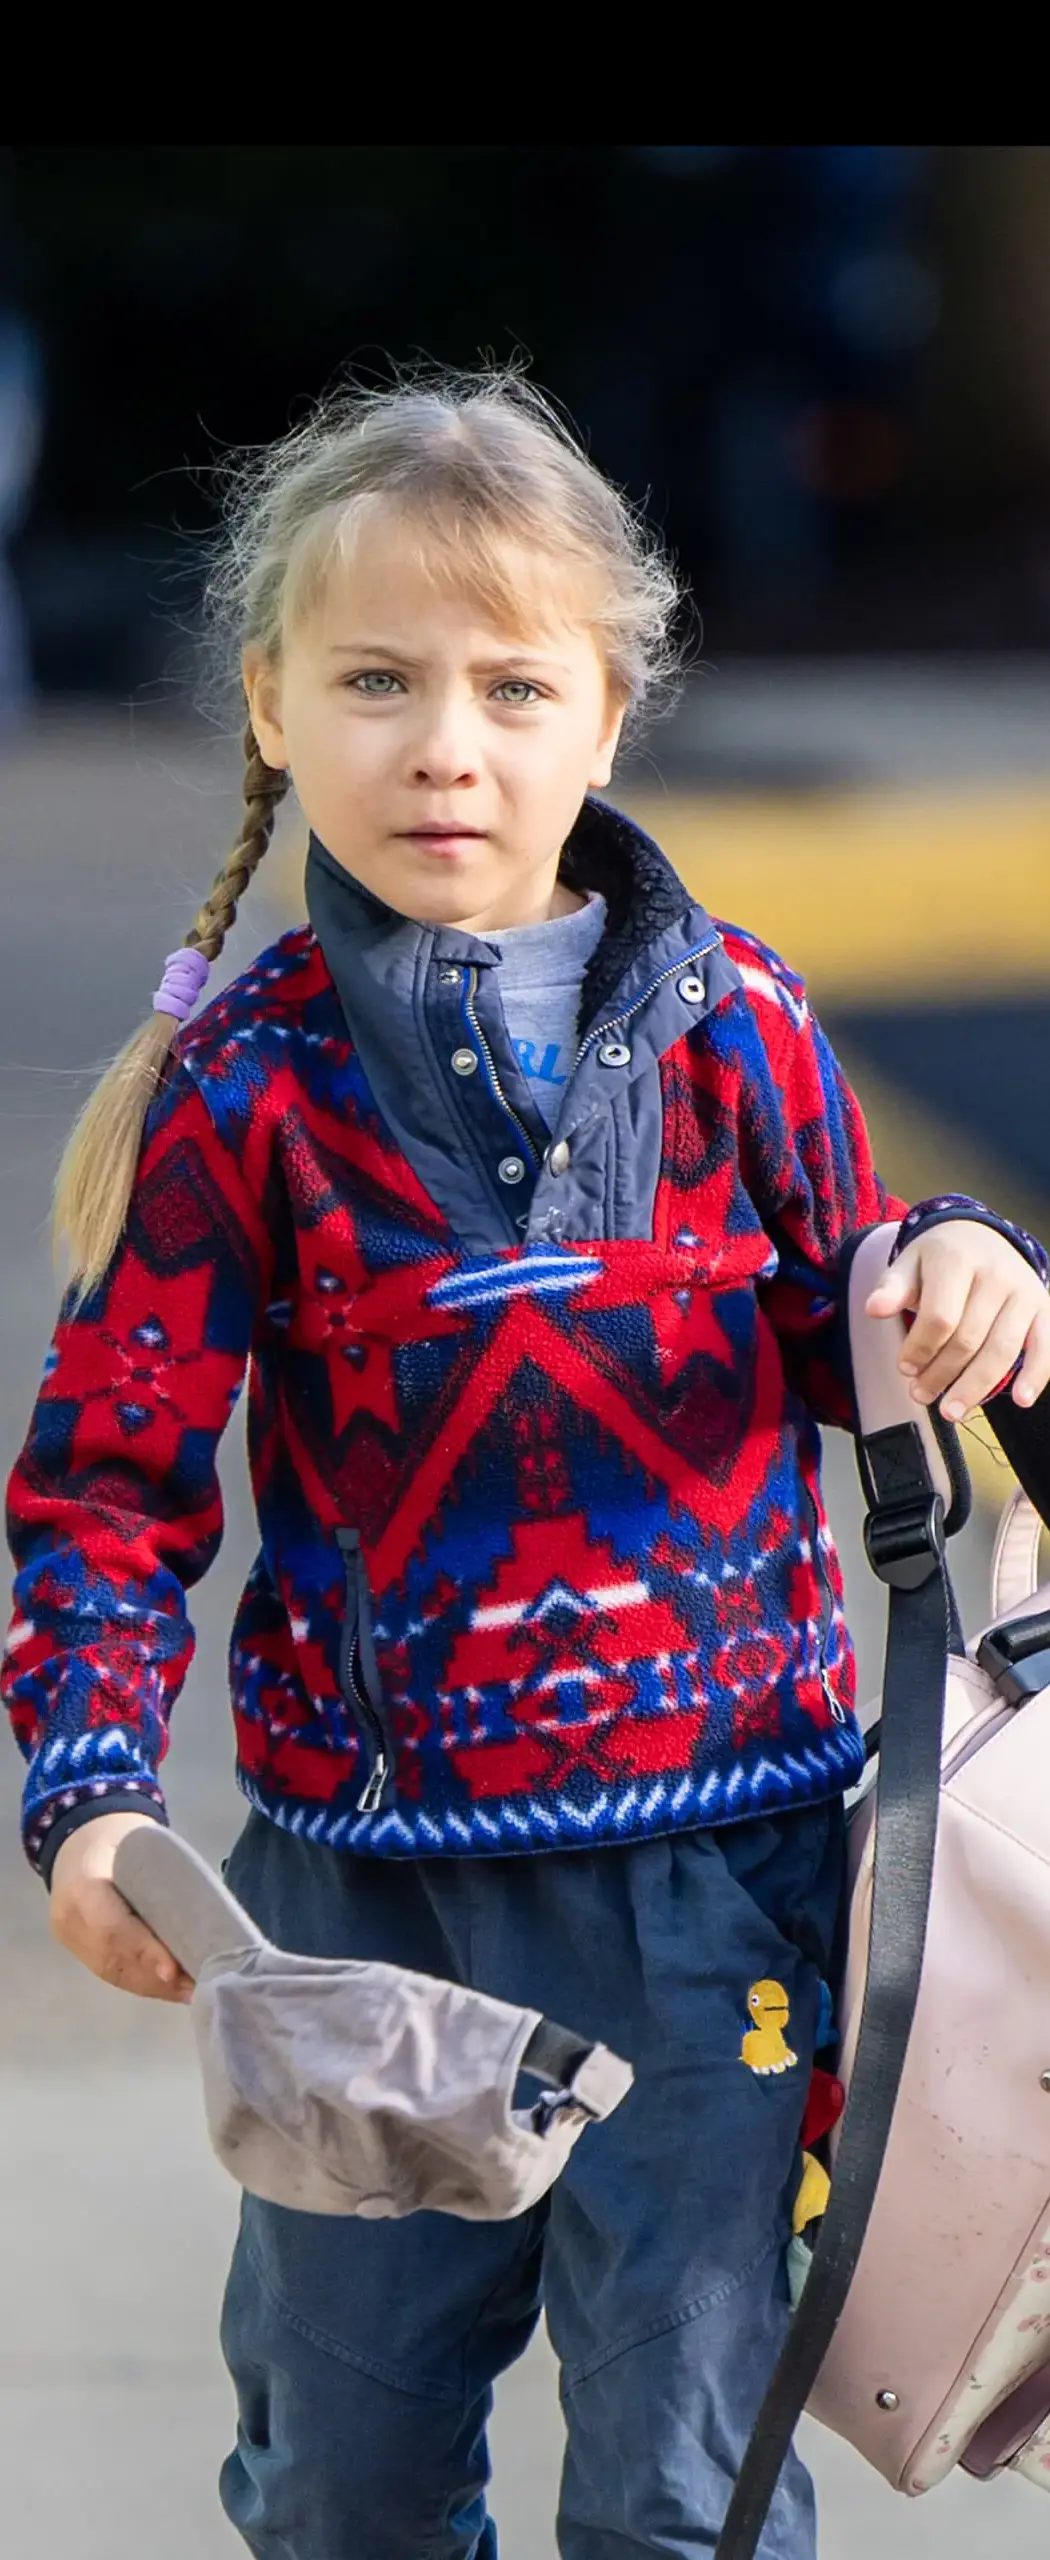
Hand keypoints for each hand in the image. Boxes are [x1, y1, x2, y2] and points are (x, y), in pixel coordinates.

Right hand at [50, 1810, 193, 2003]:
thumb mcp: (142, 1843)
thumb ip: (164, 1877)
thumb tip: (206, 1916)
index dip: (142, 1952)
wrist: (77, 1839)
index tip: (173, 1969)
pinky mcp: (78, 1950)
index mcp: (83, 1883)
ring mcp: (71, 1938)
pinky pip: (111, 1973)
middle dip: (155, 1977)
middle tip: (196, 1985)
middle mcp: (70, 1918)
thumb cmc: (121, 1838)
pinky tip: (172, 1989)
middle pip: (112, 1958)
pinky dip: (144, 1984)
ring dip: (154, 1987)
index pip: (111, 1927)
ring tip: (191, 1992)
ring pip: (112, 1972)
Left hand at [865, 1221, 1049, 1421]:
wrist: (980, 1235)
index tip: (904, 1368)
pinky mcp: (1043, 1307)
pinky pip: (1044, 1346)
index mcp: (957, 1260)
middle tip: (919, 1394)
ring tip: (951, 1411)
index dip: (920, 1350)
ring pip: (1002, 1350)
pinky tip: (1020, 1400)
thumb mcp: (908, 1264)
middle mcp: (996, 1274)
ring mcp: (1024, 1291)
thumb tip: (874, 1309)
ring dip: (975, 1386)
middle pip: (968, 1339)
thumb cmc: (939, 1258)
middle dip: (941, 1374)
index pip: (939, 1317)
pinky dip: (1035, 1375)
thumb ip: (892, 1288)